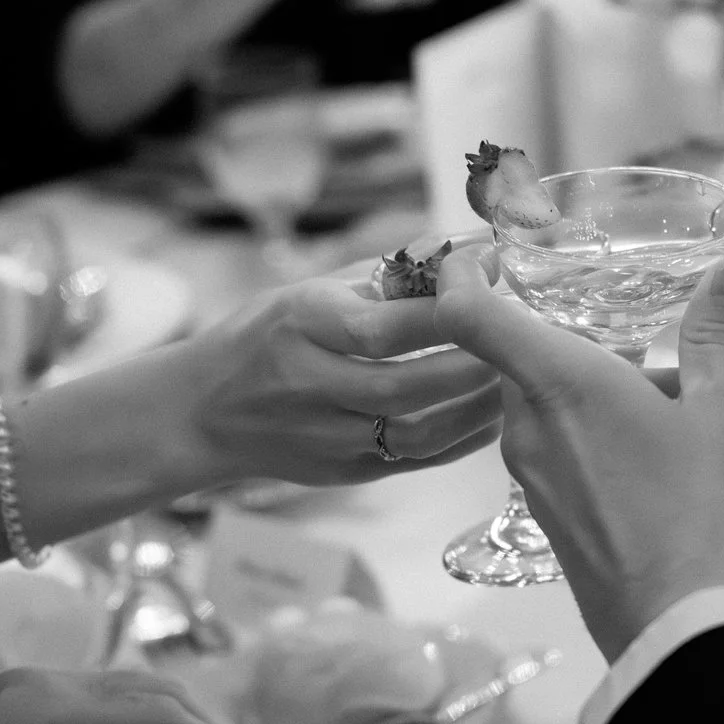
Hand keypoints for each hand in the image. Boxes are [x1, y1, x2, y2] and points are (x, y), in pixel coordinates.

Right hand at [186, 277, 502, 484]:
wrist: (202, 414)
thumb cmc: (266, 337)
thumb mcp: (311, 290)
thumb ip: (392, 274)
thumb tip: (473, 250)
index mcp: (299, 324)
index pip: (382, 325)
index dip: (445, 311)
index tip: (494, 288)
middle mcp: (308, 384)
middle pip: (404, 385)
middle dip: (472, 365)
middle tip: (521, 342)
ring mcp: (325, 437)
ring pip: (416, 433)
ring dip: (475, 408)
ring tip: (516, 379)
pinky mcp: (344, 473)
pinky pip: (417, 461)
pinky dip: (463, 439)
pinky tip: (493, 413)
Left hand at [436, 247, 723, 657]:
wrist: (681, 628)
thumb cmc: (701, 508)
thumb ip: (718, 336)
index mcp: (556, 382)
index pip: (472, 313)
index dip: (463, 274)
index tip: (485, 252)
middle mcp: (526, 427)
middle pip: (529, 357)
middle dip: (587, 341)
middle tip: (651, 340)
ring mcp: (532, 478)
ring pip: (551, 406)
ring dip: (602, 392)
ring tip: (680, 408)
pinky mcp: (549, 518)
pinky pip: (561, 451)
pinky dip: (599, 436)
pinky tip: (665, 460)